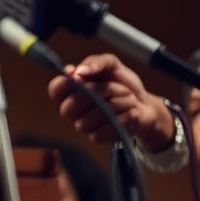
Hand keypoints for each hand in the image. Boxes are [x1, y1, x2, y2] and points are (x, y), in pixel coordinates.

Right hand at [47, 53, 173, 149]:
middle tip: (117, 87)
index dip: (63, 84)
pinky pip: (101, 132)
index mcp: (71, 89)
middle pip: (71, 105)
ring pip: (87, 120)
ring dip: (114, 106)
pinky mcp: (97, 137)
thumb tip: (77, 72)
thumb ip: (95, 63)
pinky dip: (120, 120)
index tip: (79, 77)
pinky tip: (128, 113)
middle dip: (99, 93)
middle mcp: (72, 108)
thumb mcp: (112, 65)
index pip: (55, 90)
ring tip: (128, 99)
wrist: (145, 103)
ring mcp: (83, 124)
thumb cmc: (124, 83)